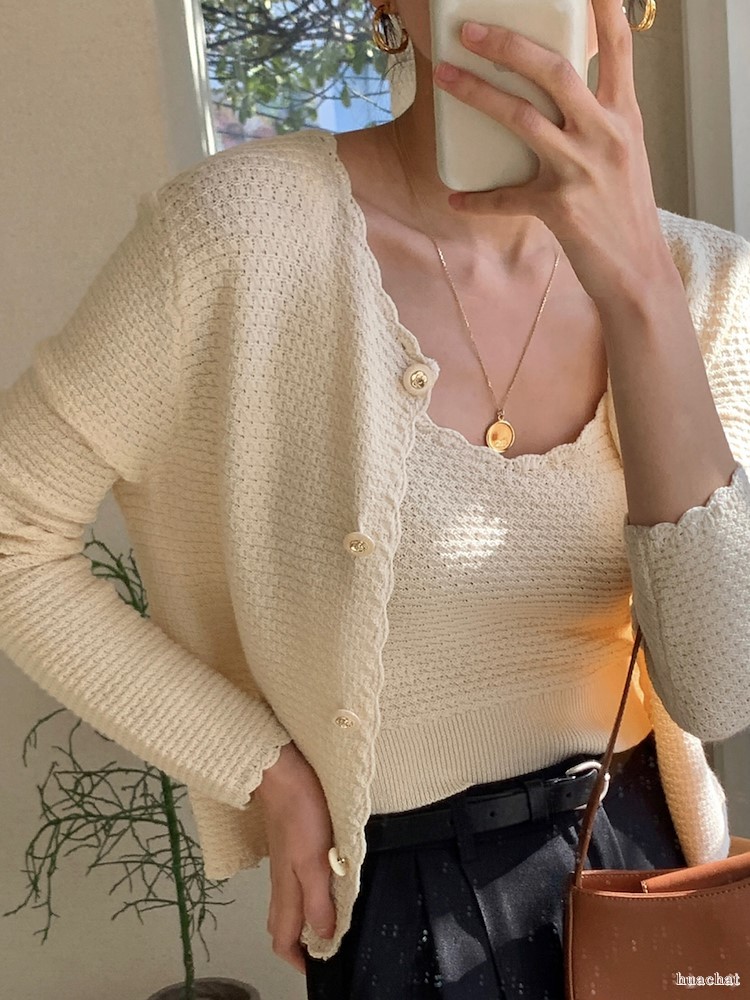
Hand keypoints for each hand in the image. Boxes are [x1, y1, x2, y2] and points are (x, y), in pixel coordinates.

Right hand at [254, 741, 336, 973]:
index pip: (283, 939)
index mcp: (286, 890)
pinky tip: (323, 889)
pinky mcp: (290, 849)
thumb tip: (323, 936)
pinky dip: (306, 898)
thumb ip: (317, 900)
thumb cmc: (299, 814)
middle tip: (324, 952)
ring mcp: (283, 866)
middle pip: (283, 927)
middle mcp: (281, 883)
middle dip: (299, 947)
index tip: (319, 971)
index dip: (298, 961)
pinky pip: (293, 885)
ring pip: (288, 907)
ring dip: (304, 923)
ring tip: (328, 926)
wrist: (282, 776)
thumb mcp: (314, 860)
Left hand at [432, 0, 675, 306]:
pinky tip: (455, 198)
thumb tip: (556, 96)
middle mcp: (606, 134)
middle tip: (470, 30)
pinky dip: (477, 199)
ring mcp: (582, 170)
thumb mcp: (623, 153)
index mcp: (624, 116)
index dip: (601, 9)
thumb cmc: (624, 209)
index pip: (618, 48)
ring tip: (445, 77)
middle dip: (508, 44)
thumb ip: (598, 119)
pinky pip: (506, 198)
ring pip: (521, 119)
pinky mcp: (559, 208)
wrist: (637, 271)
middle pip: (554, 71)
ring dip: (477, 95)